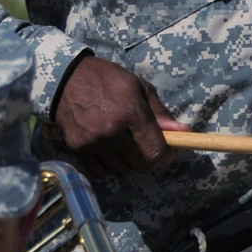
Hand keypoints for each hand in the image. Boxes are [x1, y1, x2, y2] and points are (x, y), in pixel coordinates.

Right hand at [54, 54, 184, 176]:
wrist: (67, 78)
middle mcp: (111, 130)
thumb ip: (160, 113)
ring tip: (126, 148)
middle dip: (148, 160)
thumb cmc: (108, 80)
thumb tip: (184, 132)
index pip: (155, 151)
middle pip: (140, 165)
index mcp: (131, 112)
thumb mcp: (139, 87)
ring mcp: (93, 142)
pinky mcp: (77, 148)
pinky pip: (101, 172)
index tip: (167, 152)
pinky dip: (109, 167)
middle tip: (146, 149)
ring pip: (121, 171)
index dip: (165, 156)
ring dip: (128, 164)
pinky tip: (110, 152)